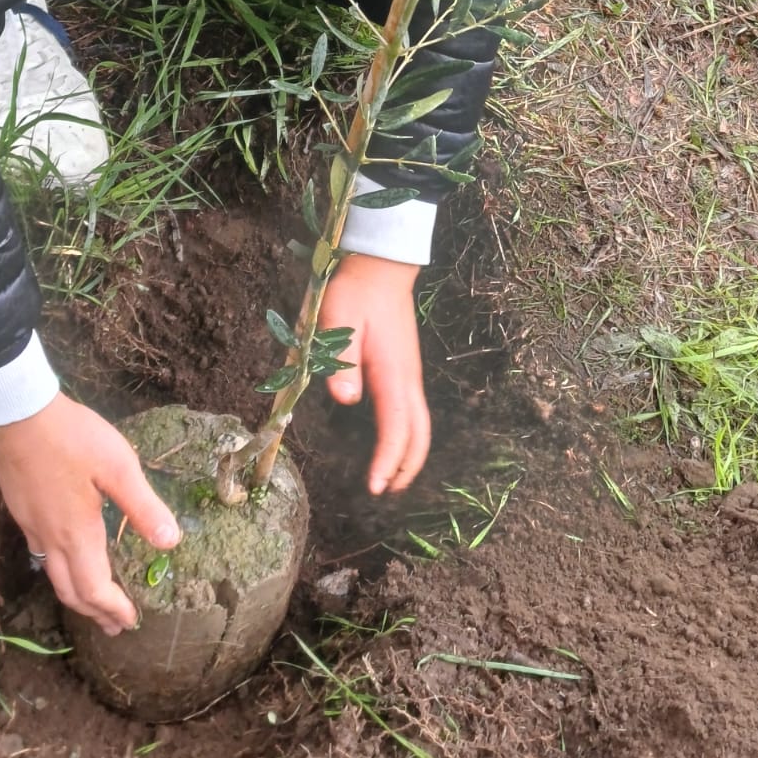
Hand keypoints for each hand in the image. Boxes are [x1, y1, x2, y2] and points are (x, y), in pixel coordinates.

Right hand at [0, 393, 180, 636]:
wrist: (17, 416)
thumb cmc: (73, 438)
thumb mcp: (118, 467)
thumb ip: (143, 507)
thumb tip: (171, 543)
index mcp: (77, 534)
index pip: (95, 589)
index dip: (114, 609)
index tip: (132, 621)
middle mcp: (51, 539)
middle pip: (71, 591)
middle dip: (95, 612)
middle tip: (115, 626)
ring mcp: (32, 526)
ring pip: (53, 576)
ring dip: (76, 595)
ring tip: (93, 602)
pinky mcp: (22, 511)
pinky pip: (42, 556)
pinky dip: (61, 572)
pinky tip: (68, 558)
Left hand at [318, 251, 430, 494]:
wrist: (381, 266)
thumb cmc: (356, 292)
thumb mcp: (337, 321)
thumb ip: (341, 360)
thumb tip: (347, 401)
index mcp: (392, 372)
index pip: (397, 427)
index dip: (388, 460)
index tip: (376, 486)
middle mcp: (407, 378)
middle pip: (419, 432)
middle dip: (407, 466)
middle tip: (386, 492)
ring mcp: (409, 372)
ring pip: (420, 423)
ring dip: (410, 453)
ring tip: (393, 478)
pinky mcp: (404, 367)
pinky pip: (413, 411)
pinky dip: (408, 435)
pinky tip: (393, 441)